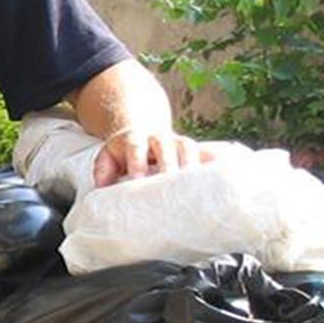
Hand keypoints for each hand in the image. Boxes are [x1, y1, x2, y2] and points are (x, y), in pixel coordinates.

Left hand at [91, 126, 207, 186]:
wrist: (142, 133)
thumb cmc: (124, 154)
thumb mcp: (108, 158)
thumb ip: (103, 171)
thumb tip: (102, 189)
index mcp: (134, 139)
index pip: (136, 150)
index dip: (137, 165)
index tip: (138, 183)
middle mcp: (158, 138)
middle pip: (165, 148)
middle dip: (167, 166)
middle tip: (168, 186)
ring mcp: (178, 142)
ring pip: (188, 148)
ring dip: (191, 165)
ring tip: (194, 187)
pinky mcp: (194, 149)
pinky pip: (207, 153)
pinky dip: (214, 164)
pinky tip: (221, 179)